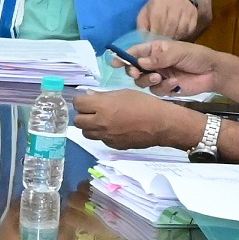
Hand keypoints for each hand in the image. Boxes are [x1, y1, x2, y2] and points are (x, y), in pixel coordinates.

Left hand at [71, 90, 207, 150]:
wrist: (161, 124)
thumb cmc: (144, 104)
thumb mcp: (123, 94)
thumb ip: (103, 97)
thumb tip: (89, 96)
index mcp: (102, 107)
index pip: (78, 104)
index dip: (81, 101)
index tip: (87, 100)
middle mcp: (100, 123)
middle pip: (77, 121)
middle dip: (82, 115)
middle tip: (92, 111)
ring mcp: (106, 136)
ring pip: (86, 133)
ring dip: (90, 126)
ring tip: (101, 121)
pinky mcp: (113, 145)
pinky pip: (100, 140)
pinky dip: (103, 134)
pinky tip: (114, 129)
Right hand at [117, 40, 226, 96]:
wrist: (213, 73)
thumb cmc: (197, 56)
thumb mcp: (179, 52)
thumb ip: (159, 57)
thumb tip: (140, 62)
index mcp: (155, 50)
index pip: (135, 52)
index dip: (123, 57)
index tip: (115, 63)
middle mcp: (153, 63)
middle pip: (134, 69)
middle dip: (132, 71)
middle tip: (135, 74)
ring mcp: (158, 77)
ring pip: (142, 82)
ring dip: (147, 80)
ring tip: (158, 78)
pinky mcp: (165, 89)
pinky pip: (155, 91)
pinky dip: (163, 88)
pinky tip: (174, 84)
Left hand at [135, 0, 202, 40]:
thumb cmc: (158, 7)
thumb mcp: (146, 11)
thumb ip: (142, 24)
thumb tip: (141, 38)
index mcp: (159, 3)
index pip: (157, 20)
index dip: (153, 33)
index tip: (151, 40)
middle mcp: (174, 5)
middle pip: (169, 27)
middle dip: (163, 37)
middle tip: (159, 43)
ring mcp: (186, 11)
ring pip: (179, 30)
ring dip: (172, 38)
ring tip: (167, 41)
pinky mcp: (194, 17)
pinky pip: (188, 31)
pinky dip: (181, 36)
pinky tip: (176, 37)